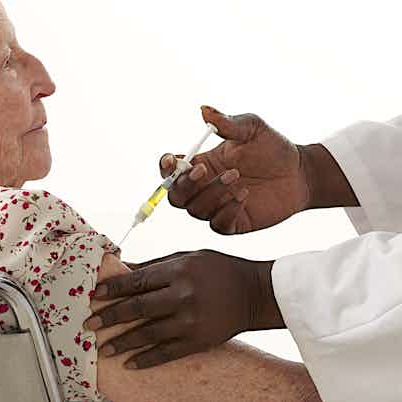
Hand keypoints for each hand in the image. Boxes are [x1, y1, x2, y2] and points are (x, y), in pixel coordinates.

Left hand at [85, 250, 283, 368]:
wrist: (255, 293)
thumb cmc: (219, 269)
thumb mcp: (187, 257)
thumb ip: (155, 265)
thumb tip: (123, 267)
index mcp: (178, 271)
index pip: (136, 281)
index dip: (112, 288)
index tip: (94, 295)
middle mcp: (182, 296)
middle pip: (137, 308)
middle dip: (109, 317)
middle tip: (88, 324)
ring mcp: (191, 321)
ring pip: (148, 334)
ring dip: (122, 342)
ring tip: (103, 349)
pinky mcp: (199, 340)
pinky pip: (167, 353)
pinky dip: (147, 359)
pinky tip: (130, 363)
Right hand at [160, 106, 308, 234]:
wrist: (302, 173)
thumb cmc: (274, 148)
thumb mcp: (252, 128)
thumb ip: (227, 122)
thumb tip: (204, 110)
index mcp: (202, 164)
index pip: (171, 171)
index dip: (165, 168)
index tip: (172, 160)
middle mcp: (204, 188)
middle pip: (176, 196)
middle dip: (185, 185)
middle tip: (204, 171)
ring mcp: (217, 207)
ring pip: (196, 210)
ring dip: (212, 193)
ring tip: (237, 177)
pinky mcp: (234, 223)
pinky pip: (217, 225)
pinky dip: (226, 211)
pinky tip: (244, 195)